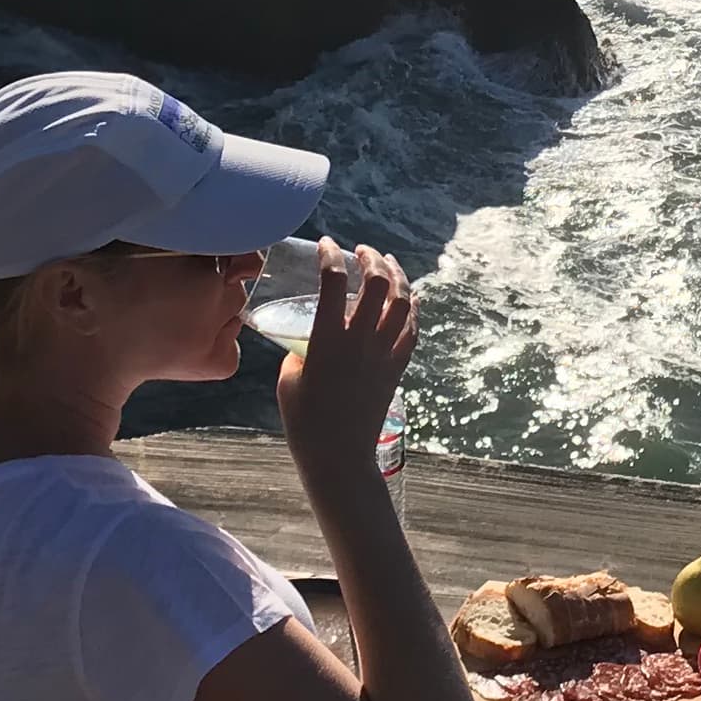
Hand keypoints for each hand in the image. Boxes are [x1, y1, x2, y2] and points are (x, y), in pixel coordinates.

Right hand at [276, 242, 415, 486]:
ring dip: (396, 276)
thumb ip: (299, 351)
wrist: (339, 455)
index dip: (330, 256)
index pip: (332, 281)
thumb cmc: (304, 421)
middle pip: (377, 283)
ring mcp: (383, 354)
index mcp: (327, 340)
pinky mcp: (397, 369)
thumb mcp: (288, 379)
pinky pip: (412, 329)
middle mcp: (360, 341)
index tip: (326, 245)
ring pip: (401, 301)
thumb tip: (307, 341)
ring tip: (387, 263)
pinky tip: (409, 296)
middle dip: (371, 258)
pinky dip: (413, 307)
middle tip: (361, 251)